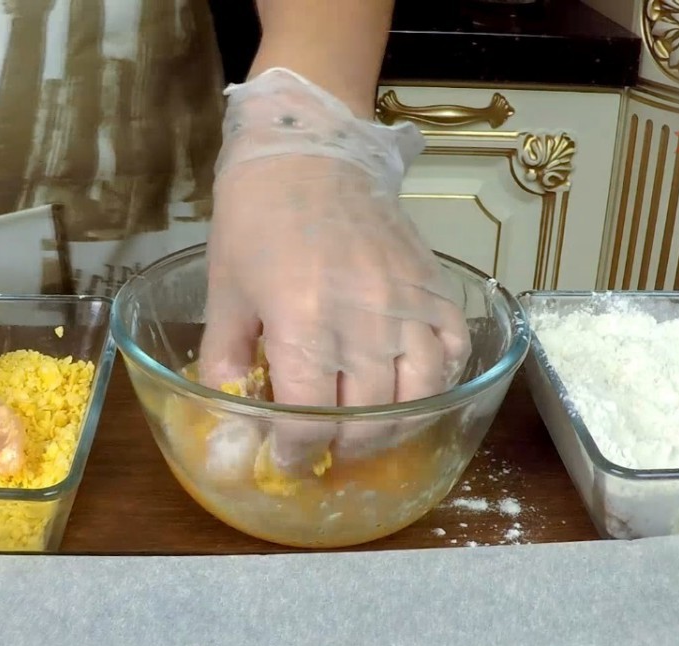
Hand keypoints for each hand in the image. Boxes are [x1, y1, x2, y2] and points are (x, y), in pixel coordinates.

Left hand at [199, 68, 471, 469]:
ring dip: (394, 429)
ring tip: (368, 432)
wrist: (309, 150)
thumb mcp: (225, 289)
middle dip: (343, 448)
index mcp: (302, 320)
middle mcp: (363, 318)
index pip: (310, 419)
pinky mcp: (432, 286)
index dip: (297, 454)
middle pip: (369, 418)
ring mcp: (406, 302)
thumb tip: (230, 409)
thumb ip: (225, 356)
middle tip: (325, 449)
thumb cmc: (255, 218)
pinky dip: (437, 384)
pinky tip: (411, 392)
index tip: (289, 461)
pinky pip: (453, 352)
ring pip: (420, 396)